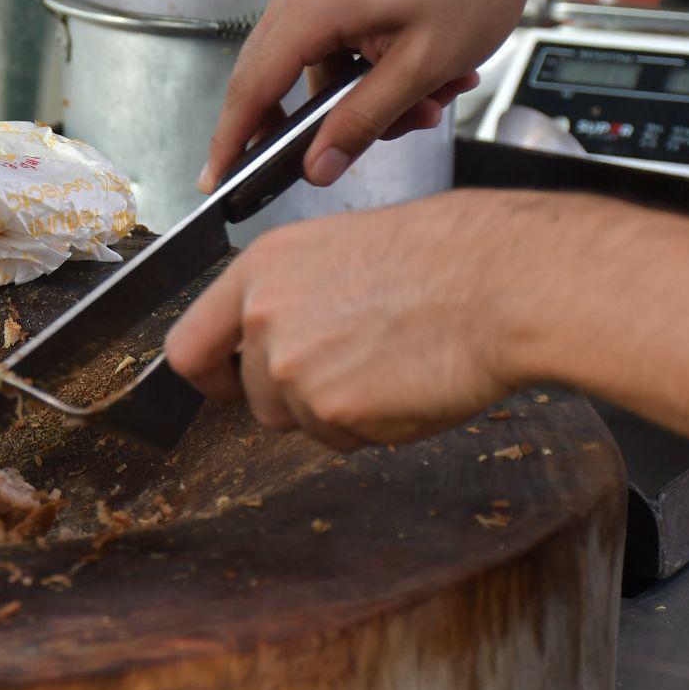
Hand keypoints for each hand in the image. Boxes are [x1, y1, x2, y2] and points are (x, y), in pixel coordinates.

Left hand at [165, 190, 537, 449]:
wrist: (500, 282)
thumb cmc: (444, 257)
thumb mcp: (341, 250)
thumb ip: (291, 296)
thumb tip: (271, 336)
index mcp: (261, 270)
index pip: (188, 344)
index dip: (209, 374)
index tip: (225, 383)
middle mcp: (263, 317)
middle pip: (253, 394)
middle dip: (295, 396)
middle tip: (353, 368)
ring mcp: (293, 367)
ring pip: (299, 421)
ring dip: (337, 411)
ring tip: (390, 364)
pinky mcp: (332, 411)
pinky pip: (341, 440)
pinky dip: (373, 426)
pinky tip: (407, 382)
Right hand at [199, 0, 560, 191]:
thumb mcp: (424, 66)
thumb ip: (363, 122)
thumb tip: (318, 166)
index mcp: (314, 1)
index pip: (252, 86)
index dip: (232, 140)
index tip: (218, 182)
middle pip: (276, 79)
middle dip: (323, 124)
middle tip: (354, 151)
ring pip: (316, 68)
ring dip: (364, 98)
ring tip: (427, 102)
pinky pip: (335, 44)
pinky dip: (371, 70)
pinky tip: (424, 74)